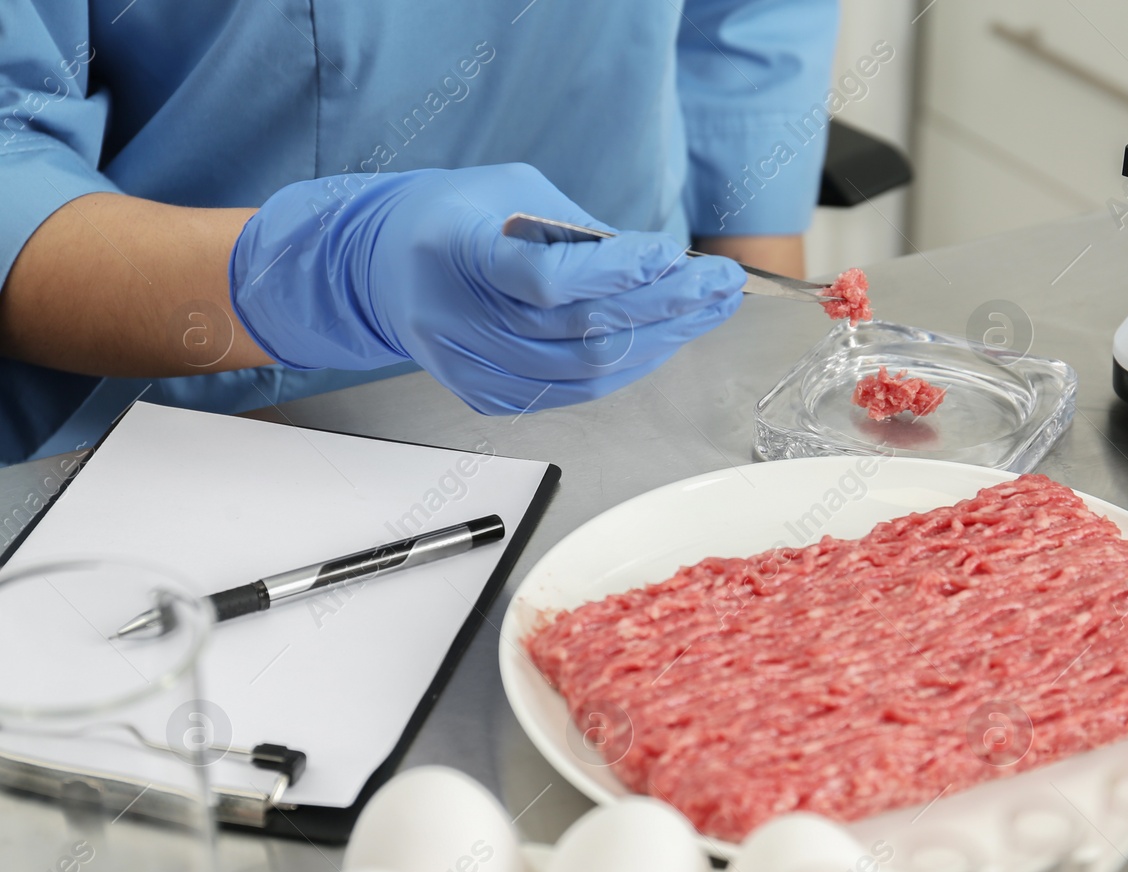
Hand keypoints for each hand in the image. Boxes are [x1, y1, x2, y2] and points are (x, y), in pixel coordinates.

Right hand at [230, 164, 744, 413]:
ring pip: (589, 371)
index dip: (616, 273)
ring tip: (708, 310)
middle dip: (667, 308)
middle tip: (720, 284)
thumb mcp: (511, 192)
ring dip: (662, 341)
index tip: (672, 254)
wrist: (379, 269)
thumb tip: (659, 265)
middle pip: (582, 332)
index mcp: (455, 251)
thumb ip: (579, 232)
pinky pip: (576, 391)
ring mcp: (472, 368)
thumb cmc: (453, 218)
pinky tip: (665, 337)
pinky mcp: (490, 397)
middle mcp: (459, 319)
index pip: (546, 279)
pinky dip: (629, 364)